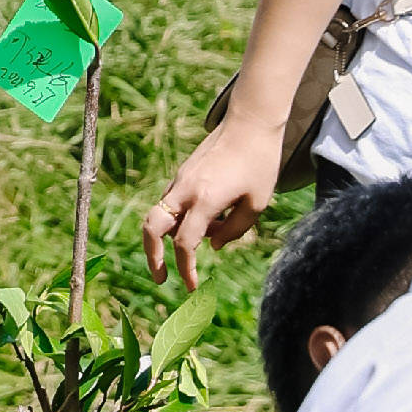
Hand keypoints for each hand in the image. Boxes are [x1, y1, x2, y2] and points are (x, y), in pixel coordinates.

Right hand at [143, 114, 286, 290]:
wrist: (250, 123)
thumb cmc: (259, 164)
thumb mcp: (257, 204)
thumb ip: (234, 230)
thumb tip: (212, 246)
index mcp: (205, 199)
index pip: (185, 243)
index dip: (186, 269)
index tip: (193, 288)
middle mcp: (185, 189)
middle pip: (152, 226)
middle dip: (151, 255)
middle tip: (160, 277)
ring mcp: (181, 179)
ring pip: (162, 214)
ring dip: (171, 236)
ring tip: (199, 244)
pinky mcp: (184, 173)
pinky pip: (174, 202)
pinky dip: (182, 218)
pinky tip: (213, 219)